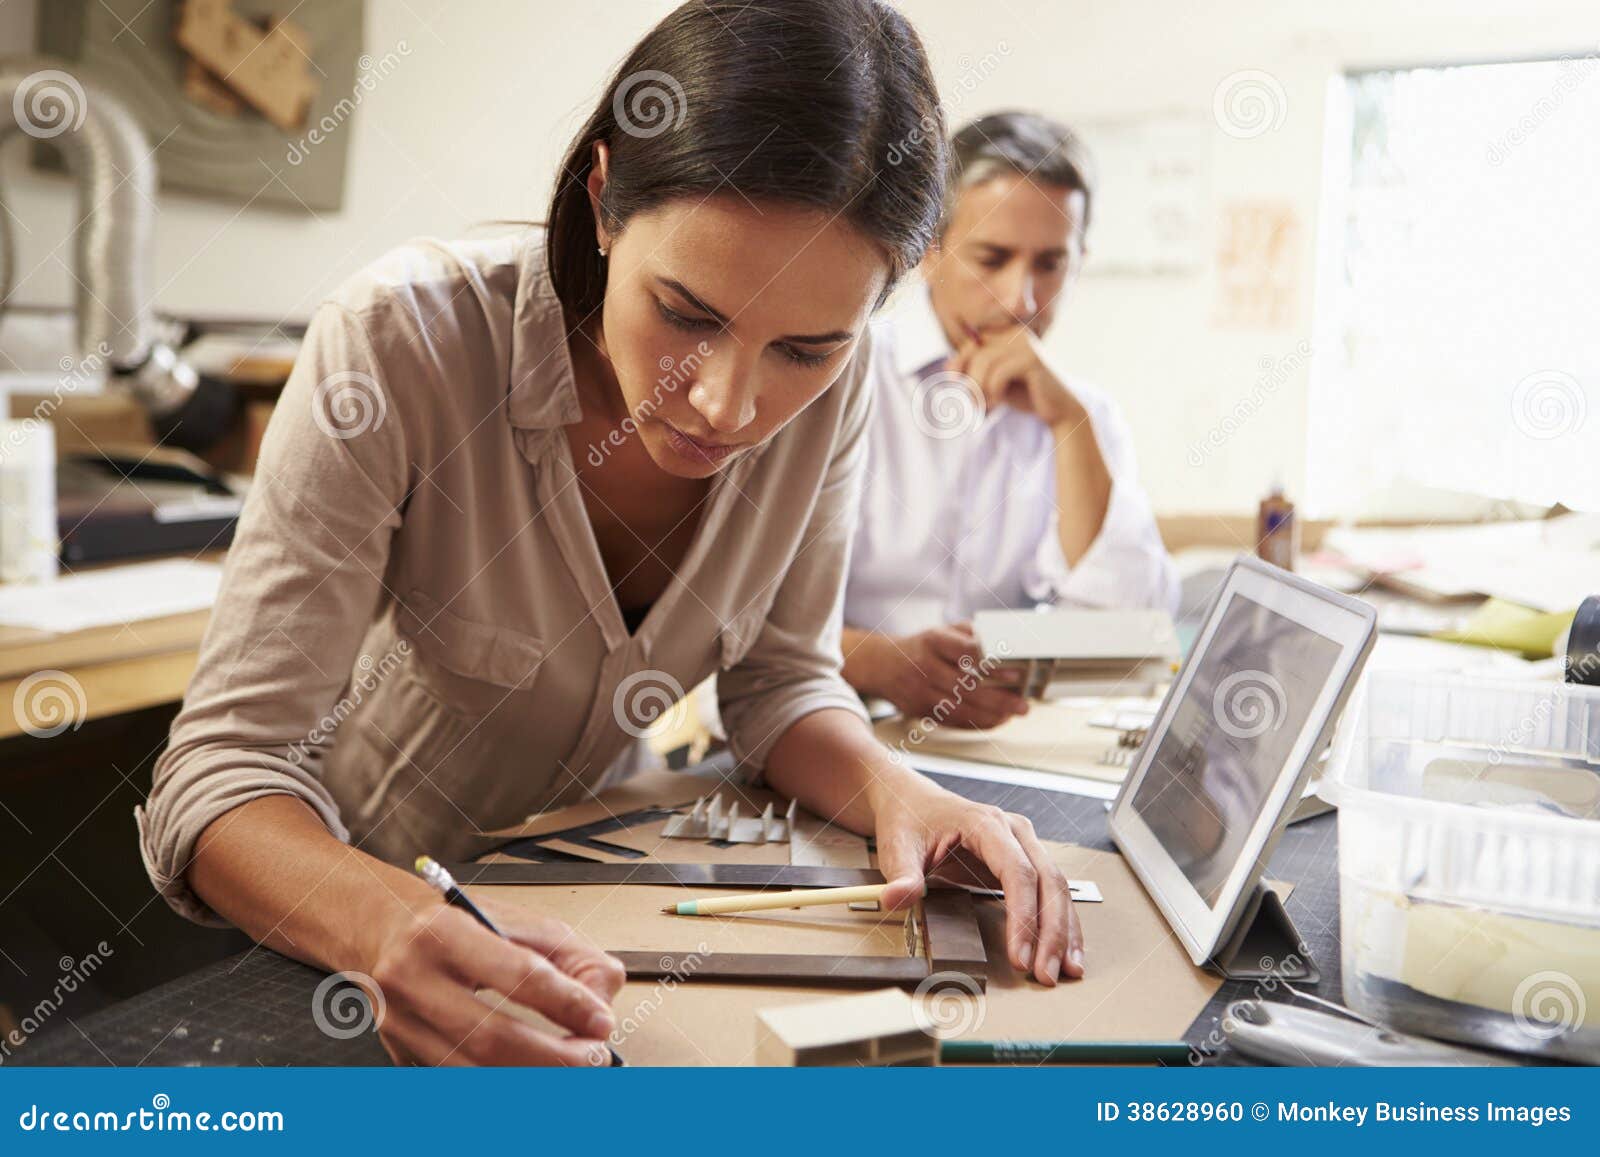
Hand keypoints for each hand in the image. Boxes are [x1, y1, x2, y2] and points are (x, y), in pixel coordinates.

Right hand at [364, 898, 625, 1065]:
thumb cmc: (455, 923)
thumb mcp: (518, 920)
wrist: (384, 929)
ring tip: (570, 1068)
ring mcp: (400, 1024)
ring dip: (533, 1078)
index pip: (517, 975)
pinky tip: (532, 1074)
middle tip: (592, 1057)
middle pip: (492, 1038)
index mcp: (443, 933)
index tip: (601, 1022)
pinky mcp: (400, 1054)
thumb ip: (569, 955)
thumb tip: (599, 1004)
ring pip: (475, 1071)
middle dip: (554, 1058)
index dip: (568, 1004)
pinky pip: (460, 1079)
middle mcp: (412, 980)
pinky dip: (503, 1082)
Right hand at [848, 623, 1027, 729]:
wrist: (883, 665)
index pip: (966, 653)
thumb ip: (971, 634)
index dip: (993, 665)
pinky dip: (976, 723)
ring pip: (960, 709)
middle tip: (1023, 706)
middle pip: (966, 687)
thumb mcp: (942, 630)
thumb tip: (1003, 643)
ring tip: (1012, 715)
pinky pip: (952, 721)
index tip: (1015, 673)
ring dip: (991, 715)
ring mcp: (920, 691)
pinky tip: (994, 720)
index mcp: (933, 641)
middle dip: (999, 699)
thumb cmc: (922, 647)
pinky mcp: (919, 710)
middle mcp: (925, 666)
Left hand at [870, 775, 1084, 984]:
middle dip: (1051, 932)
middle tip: (1046, 973)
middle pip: (1048, 881)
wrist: (913, 802)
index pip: (1017, 872)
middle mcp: (1014, 831)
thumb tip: (897, 898)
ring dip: (1065, 931)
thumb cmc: (909, 819)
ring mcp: (1023, 844)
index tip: (1019, 955)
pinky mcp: (1024, 860)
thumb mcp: (897, 846)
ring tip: (1067, 970)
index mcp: (985, 824)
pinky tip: (1067, 951)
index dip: (1023, 917)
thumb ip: (901, 875)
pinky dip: (1062, 923)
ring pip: (1058, 888)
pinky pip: (1051, 892)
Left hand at [949, 325, 1085, 427]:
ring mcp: (1025, 344)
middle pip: (975, 350)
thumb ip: (973, 371)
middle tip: (973, 400)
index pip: (972, 342)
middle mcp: (1016, 334)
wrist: (1057, 410)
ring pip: (984, 361)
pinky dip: (992, 391)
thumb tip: (948, 366)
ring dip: (978, 387)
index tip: (955, 381)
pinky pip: (998, 373)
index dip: (959, 361)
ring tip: (984, 404)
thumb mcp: (993, 381)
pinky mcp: (1032, 360)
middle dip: (968, 377)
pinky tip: (997, 402)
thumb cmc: (1024, 395)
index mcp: (1007, 335)